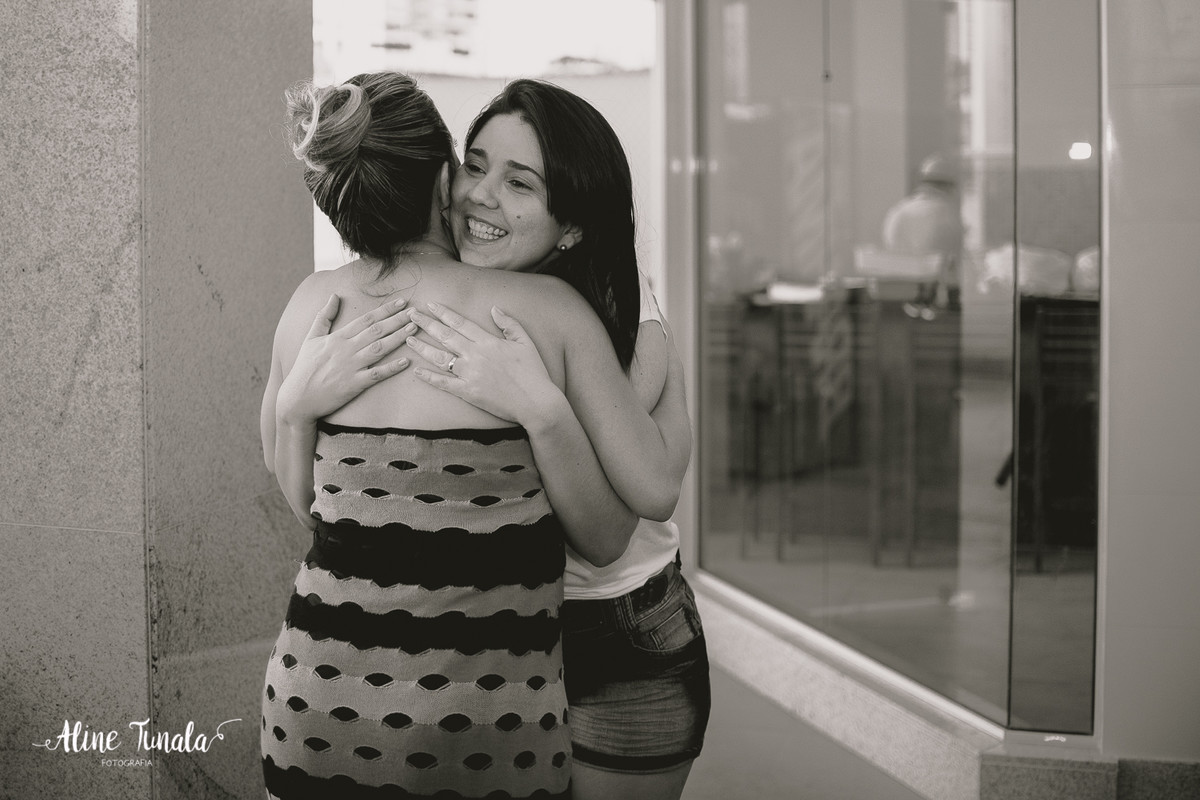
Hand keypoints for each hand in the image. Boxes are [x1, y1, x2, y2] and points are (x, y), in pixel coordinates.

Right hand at [277, 294, 415, 422]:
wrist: (297, 399)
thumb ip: (323, 316)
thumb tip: (334, 295)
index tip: (401, 302)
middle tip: (416, 312)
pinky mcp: (353, 384)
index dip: (385, 310)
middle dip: (397, 320)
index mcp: (337, 337)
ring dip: (398, 338)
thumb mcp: (311, 338)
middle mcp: (346, 349)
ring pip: (379, 348)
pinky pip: (376, 375)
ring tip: (414, 329)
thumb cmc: (305, 368)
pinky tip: (406, 362)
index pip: (366, 319)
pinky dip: (391, 368)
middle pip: (376, 330)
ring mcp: (350, 366)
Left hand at [406, 301, 562, 425]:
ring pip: (440, 357)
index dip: (443, 313)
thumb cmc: (534, 372)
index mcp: (488, 342)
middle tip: (411, 315)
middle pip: (445, 336)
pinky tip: (417, 370)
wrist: (536, 402)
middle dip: (426, 324)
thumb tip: (495, 308)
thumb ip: (509, 324)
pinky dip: (429, 377)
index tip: (430, 305)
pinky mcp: (468, 392)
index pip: (460, 323)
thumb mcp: (525, 342)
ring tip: (408, 339)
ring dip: (422, 347)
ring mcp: (470, 374)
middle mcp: (475, 355)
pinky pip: (444, 383)